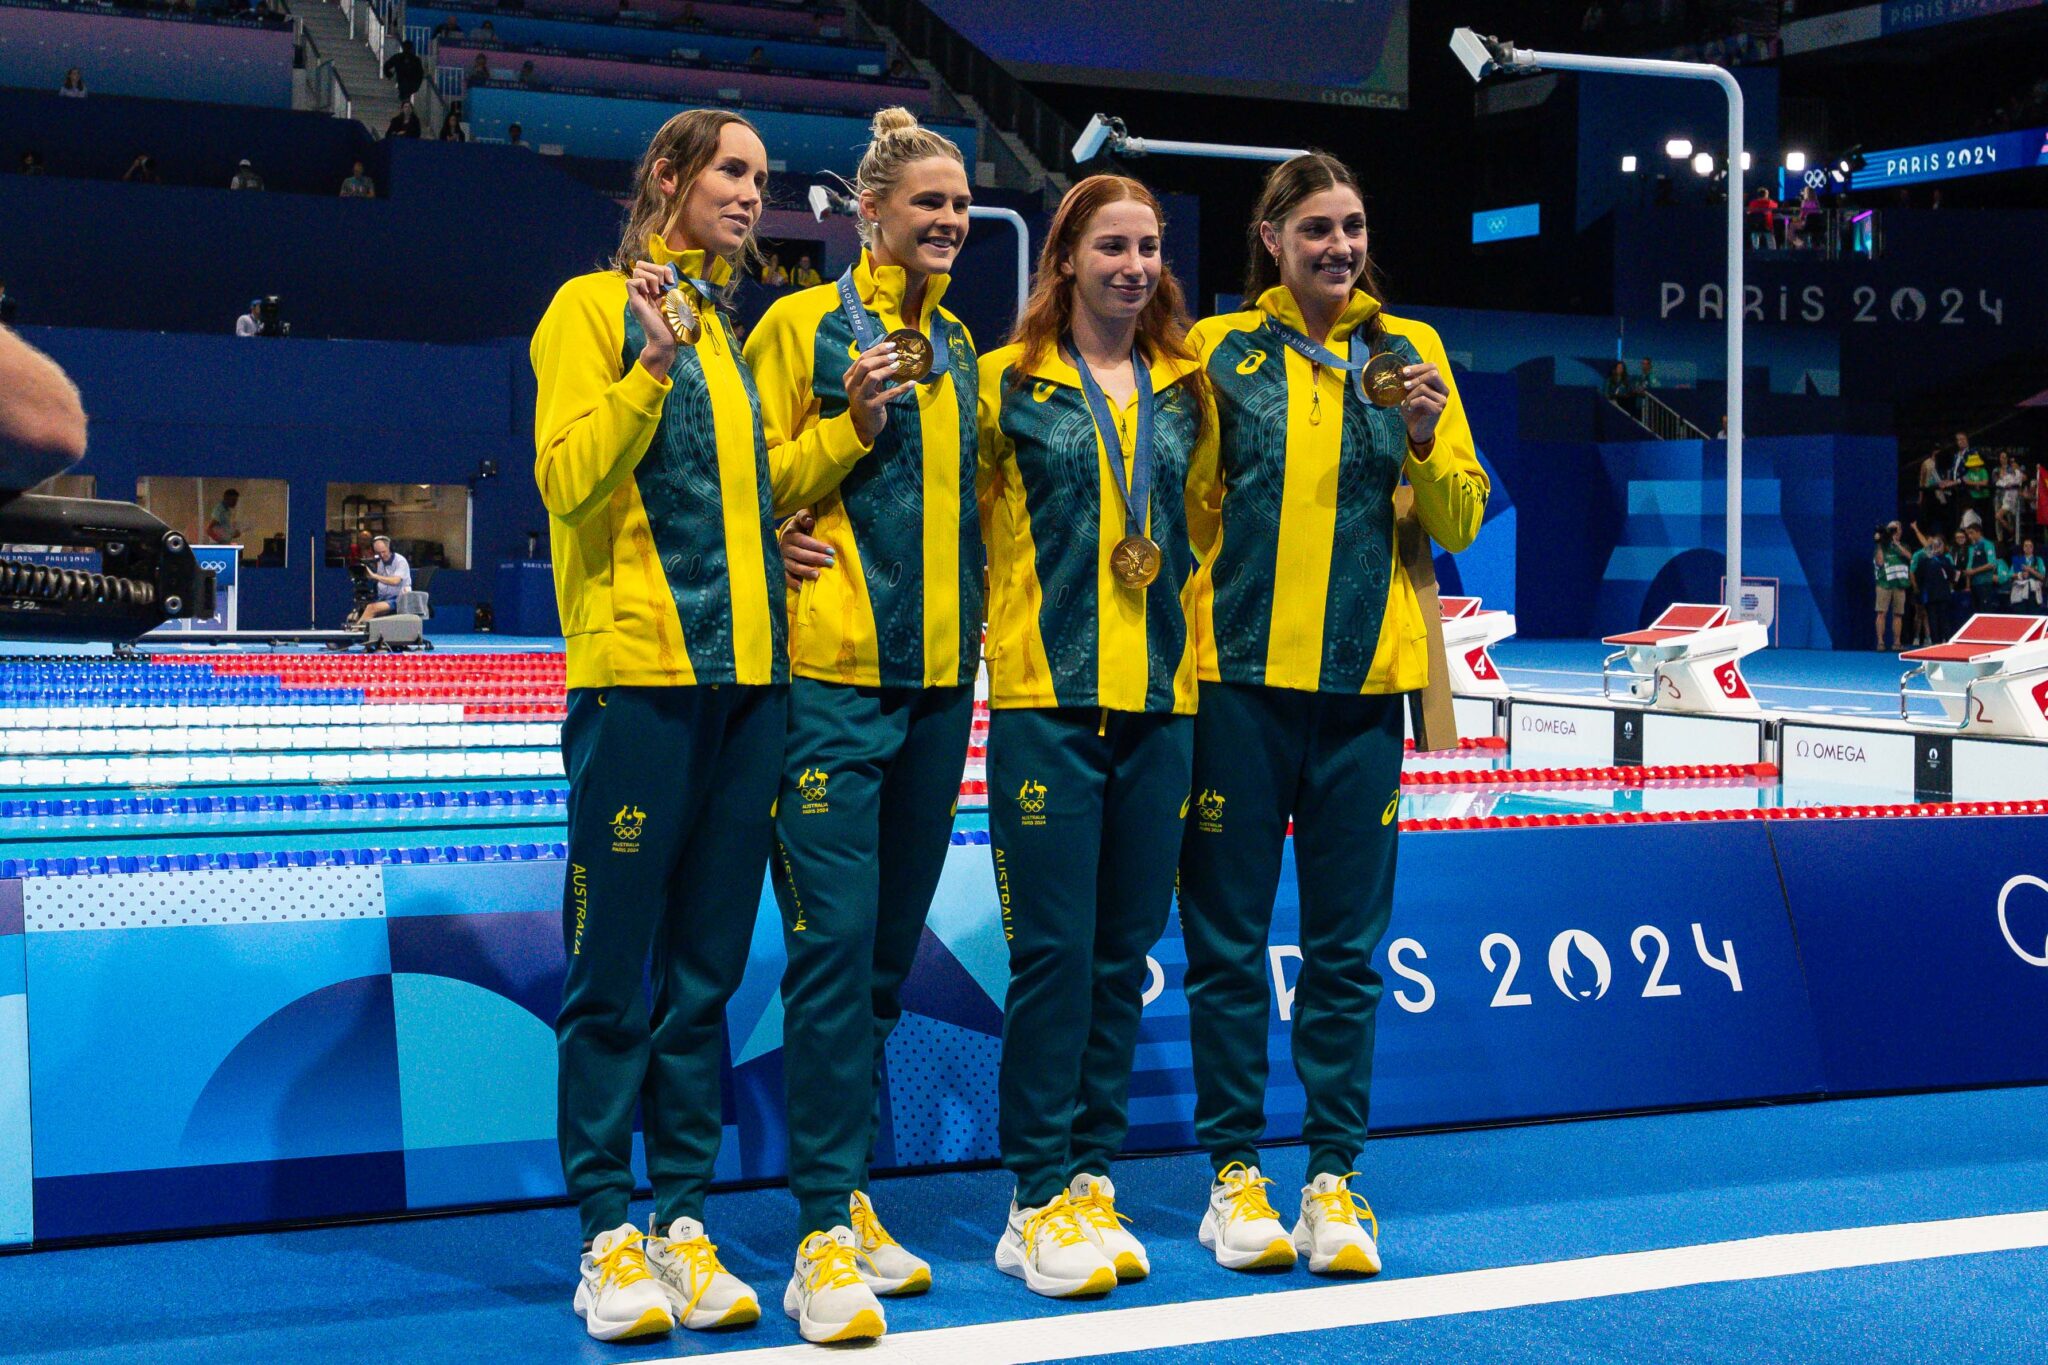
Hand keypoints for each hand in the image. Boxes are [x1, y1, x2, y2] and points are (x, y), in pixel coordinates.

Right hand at [626, 261, 675, 376]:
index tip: (671, 282)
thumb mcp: (674, 298)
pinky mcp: (634, 302)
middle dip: (655, 269)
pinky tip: (649, 294)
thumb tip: (668, 270)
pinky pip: (630, 282)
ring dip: (651, 278)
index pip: (649, 266)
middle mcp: (643, 290)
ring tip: (657, 292)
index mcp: (653, 289)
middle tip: (663, 285)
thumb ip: (669, 284)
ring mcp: (638, 296)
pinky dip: (642, 284)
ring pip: (636, 270)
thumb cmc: (672, 323)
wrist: (666, 339)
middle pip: (640, 264)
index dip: (661, 268)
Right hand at [779, 509, 835, 586]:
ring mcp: (782, 559)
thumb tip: (810, 521)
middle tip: (830, 562)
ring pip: (793, 566)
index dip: (817, 546)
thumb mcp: (800, 519)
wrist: (785, 537)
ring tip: (817, 575)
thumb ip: (804, 516)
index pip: (804, 541)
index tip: (831, 551)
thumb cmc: (798, 527)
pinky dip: (792, 582)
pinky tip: (801, 587)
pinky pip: (786, 577)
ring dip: (805, 571)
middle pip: (800, 554)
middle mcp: (784, 547)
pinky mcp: (781, 568)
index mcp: (790, 535)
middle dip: (815, 559)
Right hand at [844, 338, 915, 445]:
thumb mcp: (867, 384)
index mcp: (849, 377)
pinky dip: (901, 388)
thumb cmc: (867, 399)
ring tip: (898, 366)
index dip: (877, 349)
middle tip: (895, 356)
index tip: (892, 345)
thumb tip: (890, 352)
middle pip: (865, 365)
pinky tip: (912, 383)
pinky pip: (888, 395)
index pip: (862, 358)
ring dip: (887, 369)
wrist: (864, 424)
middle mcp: (852, 386)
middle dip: (881, 358)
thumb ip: (873, 370)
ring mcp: (860, 397)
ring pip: (872, 377)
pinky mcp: (871, 407)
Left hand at [1399, 361, 1448, 446]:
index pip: (1433, 366)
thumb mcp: (1409, 393)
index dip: (1418, 367)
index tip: (1404, 372)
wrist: (1416, 429)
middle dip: (1416, 378)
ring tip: (1405, 403)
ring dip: (1410, 395)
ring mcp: (1442, 399)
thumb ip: (1409, 382)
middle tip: (1404, 385)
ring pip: (1424, 387)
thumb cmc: (1413, 409)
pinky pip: (1422, 399)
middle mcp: (1443, 390)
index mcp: (1438, 383)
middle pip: (1433, 373)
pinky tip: (1409, 408)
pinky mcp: (1438, 409)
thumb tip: (1400, 371)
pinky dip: (1412, 403)